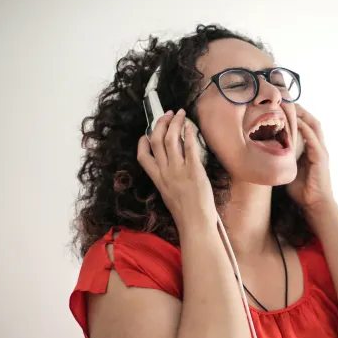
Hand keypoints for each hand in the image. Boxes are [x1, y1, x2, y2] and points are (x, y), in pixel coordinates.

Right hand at [137, 109, 216, 229]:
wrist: (195, 223)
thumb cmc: (186, 213)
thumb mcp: (170, 196)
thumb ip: (169, 180)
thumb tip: (174, 168)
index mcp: (158, 179)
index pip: (143, 157)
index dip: (142, 142)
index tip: (146, 133)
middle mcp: (165, 172)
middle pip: (156, 141)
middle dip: (160, 124)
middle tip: (167, 114)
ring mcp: (178, 170)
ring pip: (170, 139)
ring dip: (175, 123)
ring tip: (180, 114)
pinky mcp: (194, 169)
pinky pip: (189, 146)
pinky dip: (189, 133)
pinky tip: (191, 126)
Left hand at [286, 104, 333, 214]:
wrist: (315, 204)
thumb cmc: (303, 190)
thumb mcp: (289, 170)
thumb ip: (283, 159)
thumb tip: (265, 154)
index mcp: (312, 149)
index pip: (307, 126)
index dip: (297, 115)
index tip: (284, 106)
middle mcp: (318, 147)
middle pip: (312, 121)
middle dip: (301, 109)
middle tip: (287, 100)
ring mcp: (321, 151)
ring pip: (315, 126)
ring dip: (304, 115)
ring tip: (292, 106)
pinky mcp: (321, 158)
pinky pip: (314, 139)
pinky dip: (305, 129)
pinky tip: (297, 122)